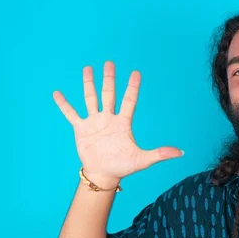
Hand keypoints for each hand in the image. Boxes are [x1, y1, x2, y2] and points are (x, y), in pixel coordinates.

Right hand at [53, 61, 182, 181]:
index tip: (136, 72)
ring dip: (89, 84)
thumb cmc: (123, 166)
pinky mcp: (81, 129)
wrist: (104, 175)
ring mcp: (94, 122)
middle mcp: (108, 118)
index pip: (129, 101)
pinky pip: (71, 114)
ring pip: (91, 98)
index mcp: (123, 123)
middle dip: (109, 79)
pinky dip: (64, 104)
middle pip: (109, 94)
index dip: (132, 87)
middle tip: (109, 62)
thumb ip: (160, 154)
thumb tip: (181, 152)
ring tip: (88, 68)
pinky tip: (57, 93)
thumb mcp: (143, 160)